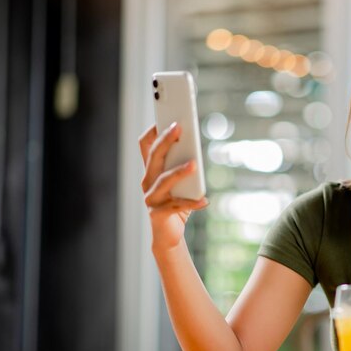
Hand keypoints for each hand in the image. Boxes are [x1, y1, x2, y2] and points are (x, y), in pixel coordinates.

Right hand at [139, 123, 207, 250]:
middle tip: (179, 127)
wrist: (168, 235)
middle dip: (166, 140)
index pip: (145, 145)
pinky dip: (193, 202)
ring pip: (163, 179)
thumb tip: (195, 149)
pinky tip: (205, 200)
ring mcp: (150, 197)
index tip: (165, 114)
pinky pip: (177, 205)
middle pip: (154, 156)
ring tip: (194, 164)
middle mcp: (147, 182)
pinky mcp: (157, 213)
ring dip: (179, 171)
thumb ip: (184, 166)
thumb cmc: (177, 204)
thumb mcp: (181, 182)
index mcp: (151, 170)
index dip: (152, 130)